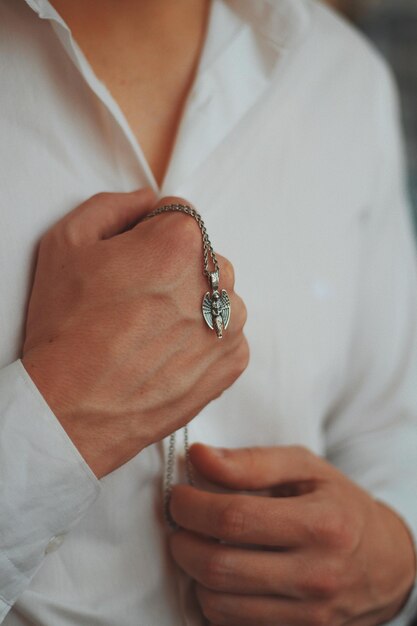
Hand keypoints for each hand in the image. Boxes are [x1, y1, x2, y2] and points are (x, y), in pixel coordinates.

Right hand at [22, 191, 248, 476]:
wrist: (73, 408)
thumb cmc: (67, 329)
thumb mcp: (66, 242)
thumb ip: (113, 206)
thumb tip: (146, 201)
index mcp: (181, 241)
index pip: (178, 214)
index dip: (148, 234)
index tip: (130, 260)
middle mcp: (216, 280)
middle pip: (201, 257)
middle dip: (173, 269)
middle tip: (134, 302)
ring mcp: (229, 325)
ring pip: (216, 296)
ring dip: (191, 305)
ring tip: (148, 333)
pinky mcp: (232, 363)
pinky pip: (224, 335)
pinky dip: (202, 340)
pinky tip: (165, 354)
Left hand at [170, 444, 415, 625]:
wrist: (384, 562)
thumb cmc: (339, 504)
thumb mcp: (306, 468)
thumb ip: (253, 461)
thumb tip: (199, 456)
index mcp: (321, 524)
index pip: (235, 519)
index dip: (192, 506)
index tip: (179, 495)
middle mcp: (316, 576)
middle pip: (219, 566)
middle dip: (181, 541)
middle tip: (179, 521)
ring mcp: (308, 616)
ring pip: (218, 603)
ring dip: (192, 572)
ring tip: (197, 544)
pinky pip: (232, 624)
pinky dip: (213, 597)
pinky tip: (220, 572)